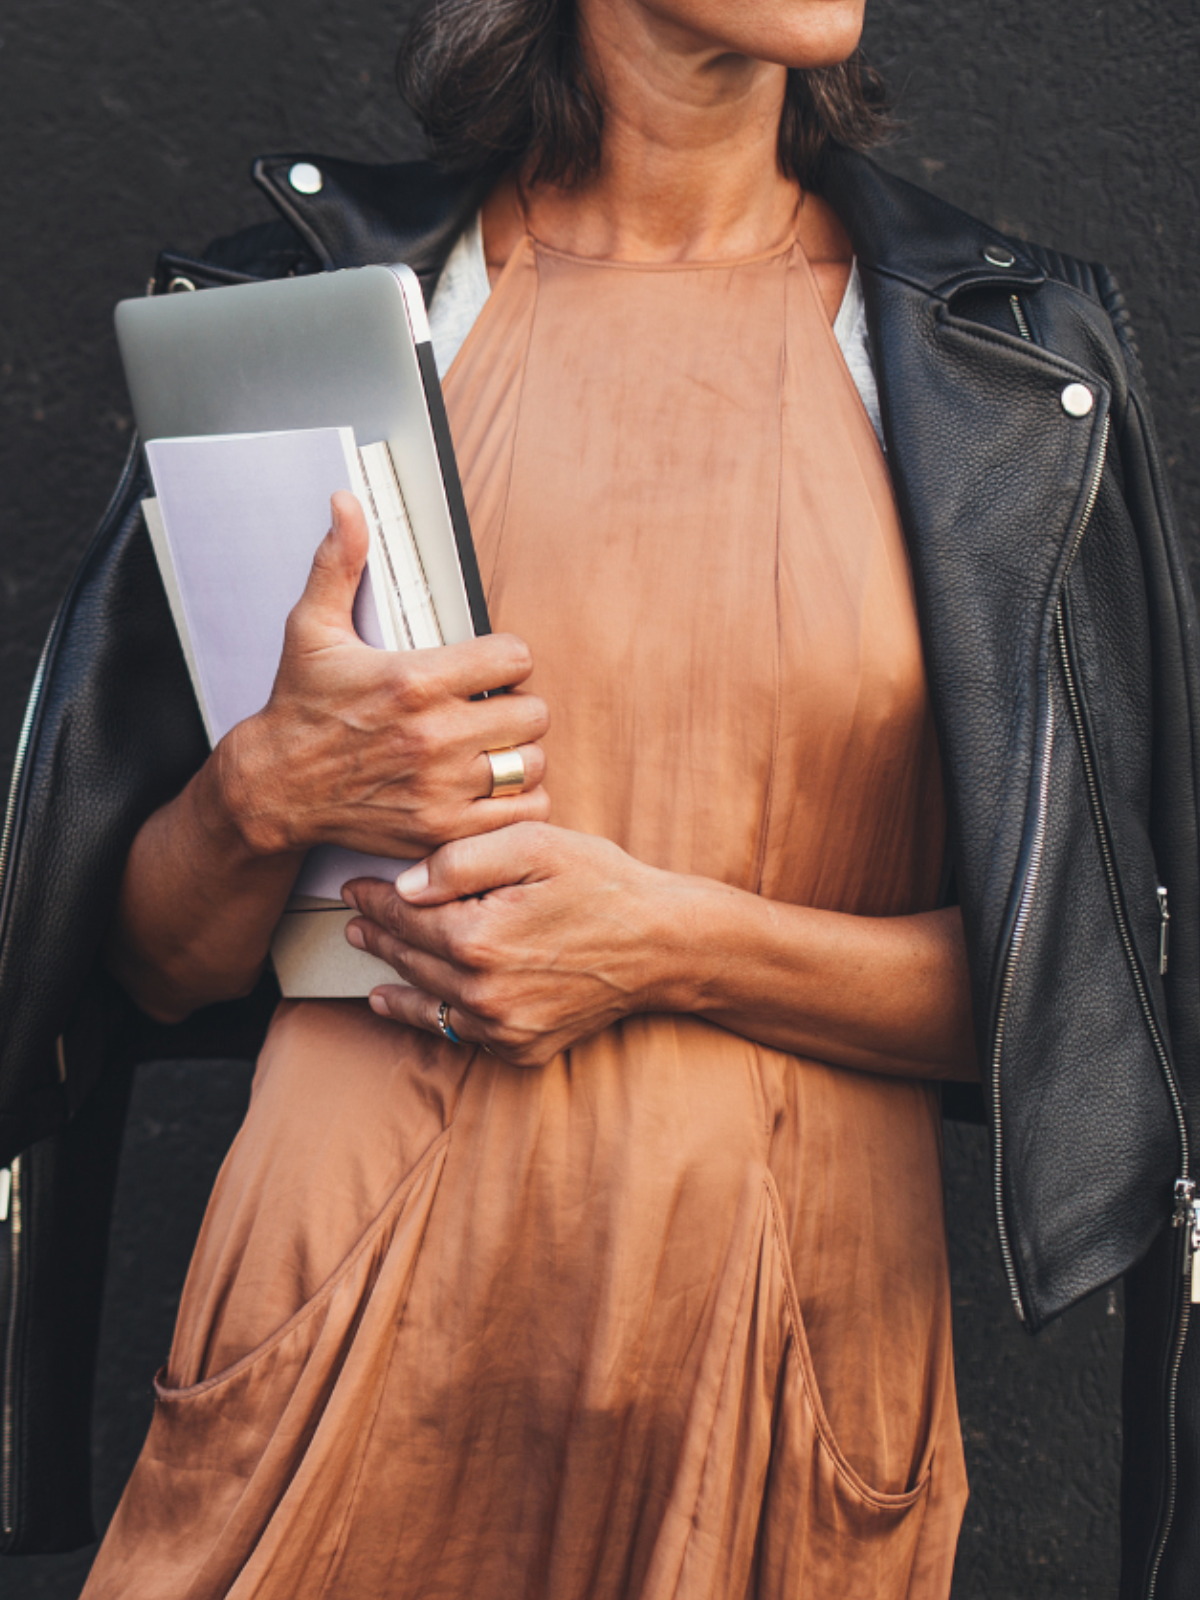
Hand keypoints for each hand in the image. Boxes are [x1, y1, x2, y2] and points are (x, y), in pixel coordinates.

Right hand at [216, 492, 549, 858]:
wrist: (274, 790)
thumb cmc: (299, 709)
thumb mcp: (312, 630)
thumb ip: (339, 563)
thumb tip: (347, 503)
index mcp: (413, 681)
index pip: (514, 657)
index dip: (506, 658)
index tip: (489, 667)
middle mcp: (433, 736)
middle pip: (532, 713)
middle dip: (516, 705)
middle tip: (493, 708)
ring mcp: (441, 788)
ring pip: (531, 764)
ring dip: (520, 754)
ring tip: (494, 747)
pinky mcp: (442, 829)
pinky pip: (520, 814)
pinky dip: (516, 802)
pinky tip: (492, 786)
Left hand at [343, 823, 688, 1065]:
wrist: (665, 945)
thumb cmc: (604, 884)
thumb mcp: (534, 845)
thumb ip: (461, 860)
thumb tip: (403, 885)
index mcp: (478, 938)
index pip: (404, 917)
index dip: (372, 899)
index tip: (352, 888)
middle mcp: (483, 991)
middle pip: (410, 959)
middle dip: (377, 936)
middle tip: (352, 920)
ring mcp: (503, 1027)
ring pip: (427, 1003)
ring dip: (393, 981)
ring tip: (369, 967)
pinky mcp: (522, 1047)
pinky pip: (460, 1034)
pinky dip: (430, 1018)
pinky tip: (407, 1005)